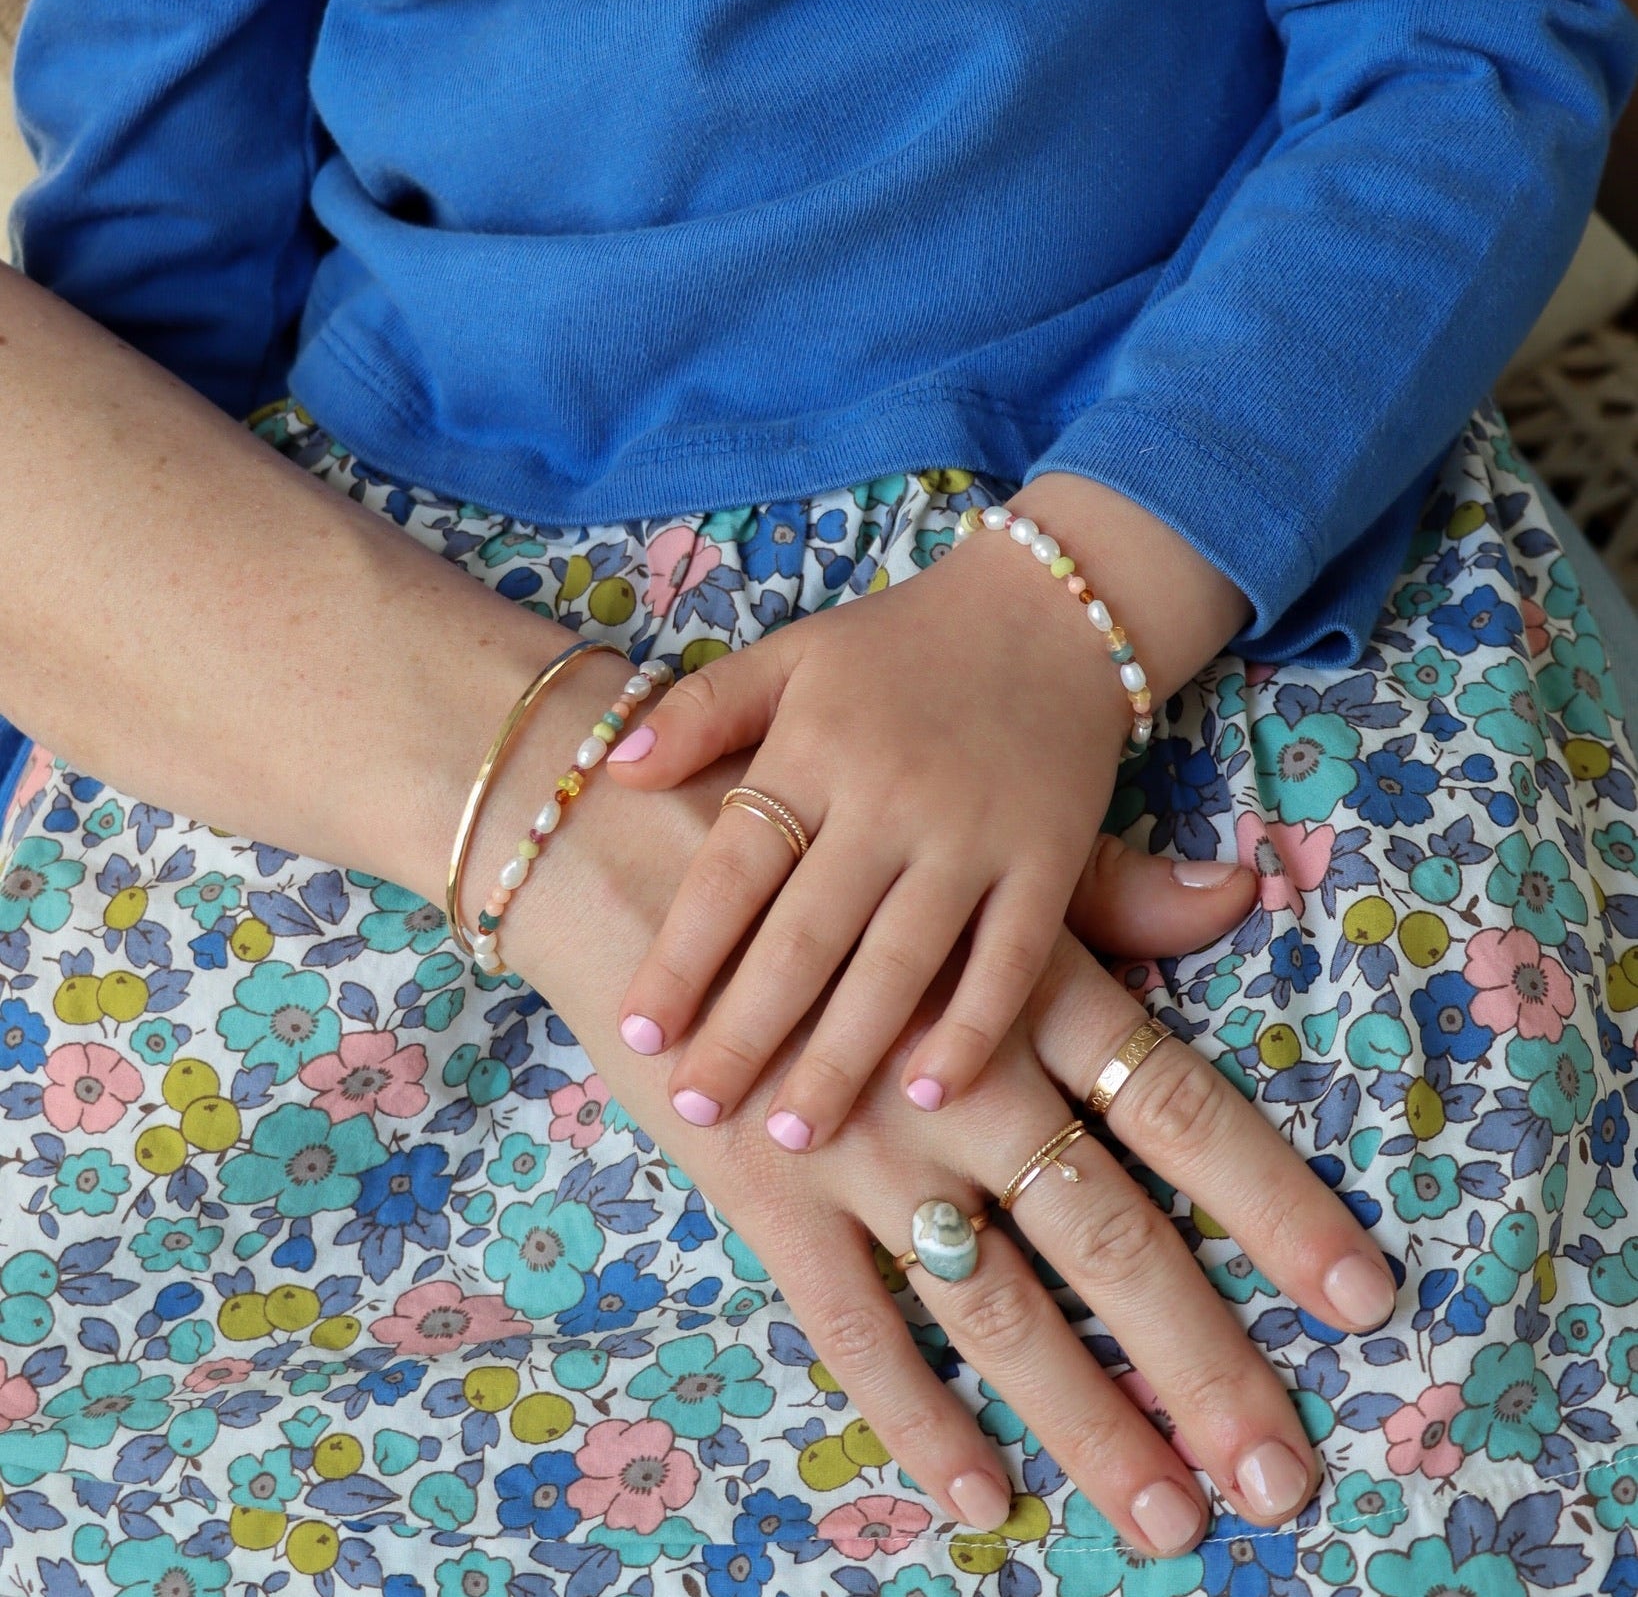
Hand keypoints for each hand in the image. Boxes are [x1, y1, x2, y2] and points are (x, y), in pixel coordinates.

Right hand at [492, 737, 1396, 1555]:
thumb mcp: (957, 845)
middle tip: (1281, 1477)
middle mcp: (961, 1081)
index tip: (1363, 1298)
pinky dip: (918, 1417)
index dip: (1276, 1205)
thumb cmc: (811, 826)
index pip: (1182, 1110)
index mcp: (1022, 987)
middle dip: (1204, 1363)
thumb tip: (1237, 894)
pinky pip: (854, 1327)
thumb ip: (1104, 893)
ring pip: (997, 1307)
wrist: (618, 833)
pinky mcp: (764, 1194)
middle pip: (1110, 1240)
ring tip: (1166, 1517)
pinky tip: (981, 1497)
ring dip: (1086, 1420)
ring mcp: (861, 1148)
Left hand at [607, 490, 1131, 1144]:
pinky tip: (928, 1090)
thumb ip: (704, 710)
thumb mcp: (792, 653)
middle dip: (748, 1030)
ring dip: (845, 1054)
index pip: (733, 869)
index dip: (683, 955)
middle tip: (700, 1108)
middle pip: (806, 936)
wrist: (1051, 609)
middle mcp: (888, 800)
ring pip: (899, 963)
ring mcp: (973, 836)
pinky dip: (973, 1027)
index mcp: (814, 750)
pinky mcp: (1048, 861)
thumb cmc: (901, 642)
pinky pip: (1009, 959)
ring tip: (795, 1133)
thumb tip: (614, 771)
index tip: (641, 1032)